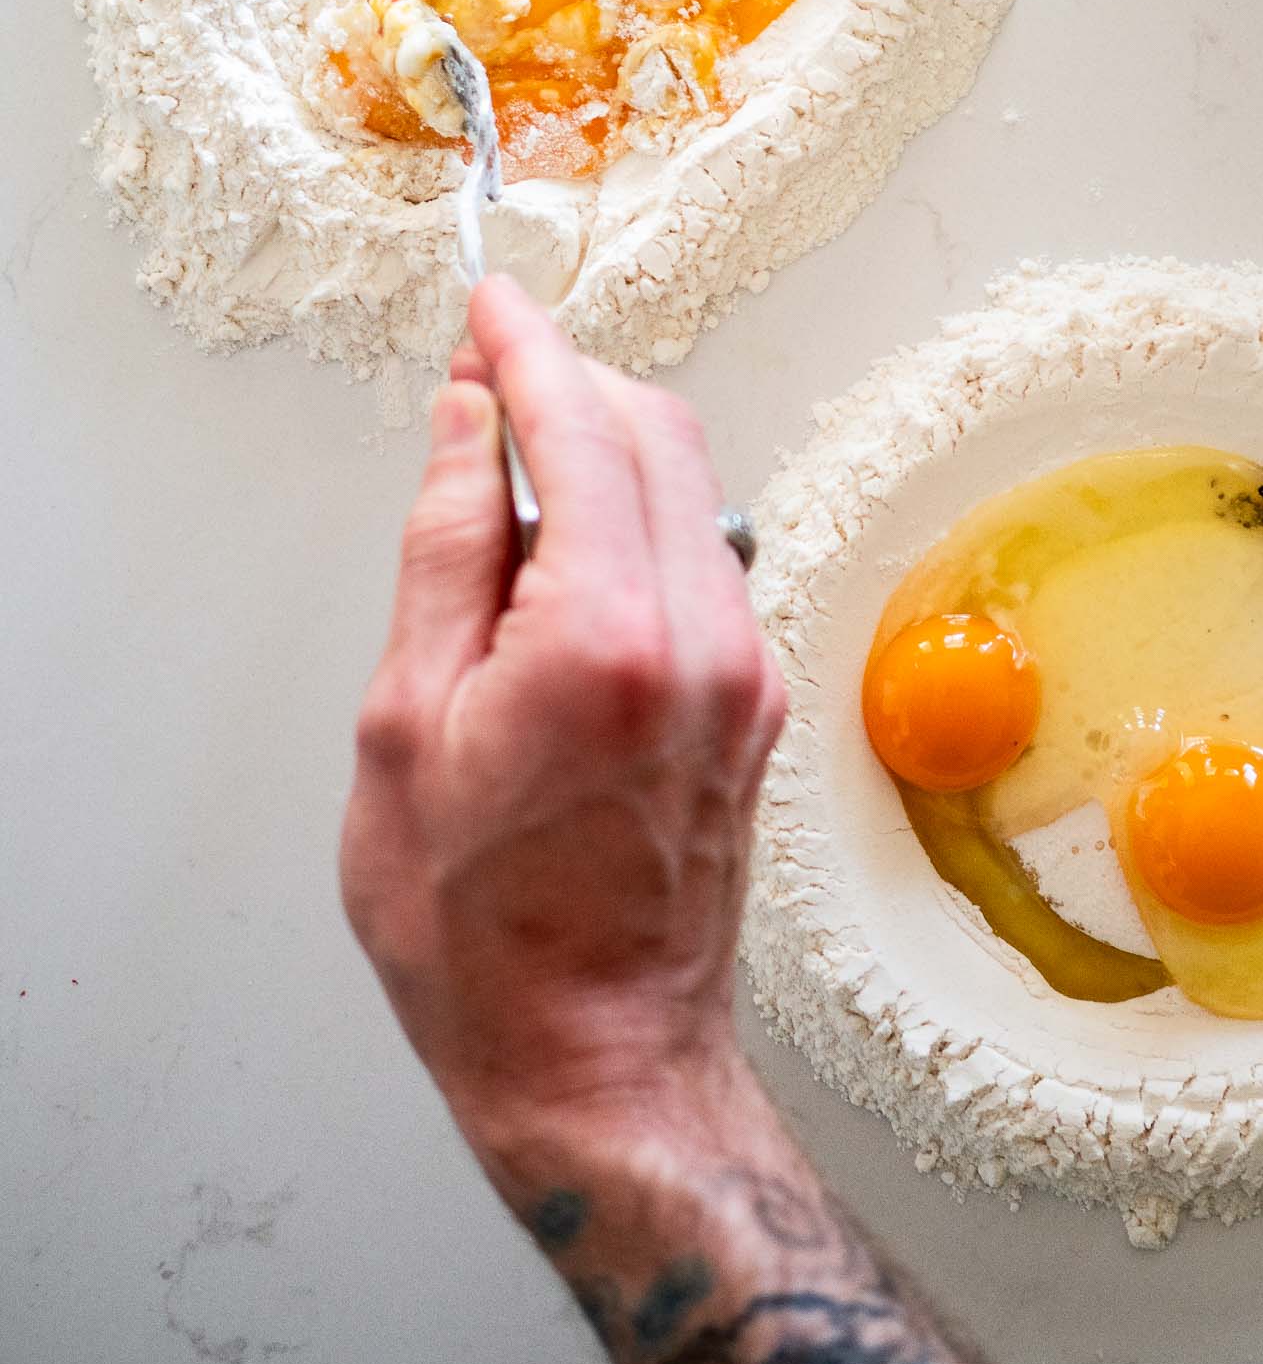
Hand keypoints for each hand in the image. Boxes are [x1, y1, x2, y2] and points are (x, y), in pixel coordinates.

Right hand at [340, 274, 786, 1157]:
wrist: (595, 1058)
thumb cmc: (480, 932)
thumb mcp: (408, 724)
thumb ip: (449, 549)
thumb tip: (471, 427)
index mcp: (609, 637)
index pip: (584, 424)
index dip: (530, 346)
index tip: (490, 305)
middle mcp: (705, 638)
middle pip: (660, 432)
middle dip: (573, 384)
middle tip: (484, 383)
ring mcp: (744, 669)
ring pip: (691, 488)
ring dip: (606, 451)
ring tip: (506, 488)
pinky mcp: (753, 699)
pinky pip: (702, 556)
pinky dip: (635, 521)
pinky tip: (558, 566)